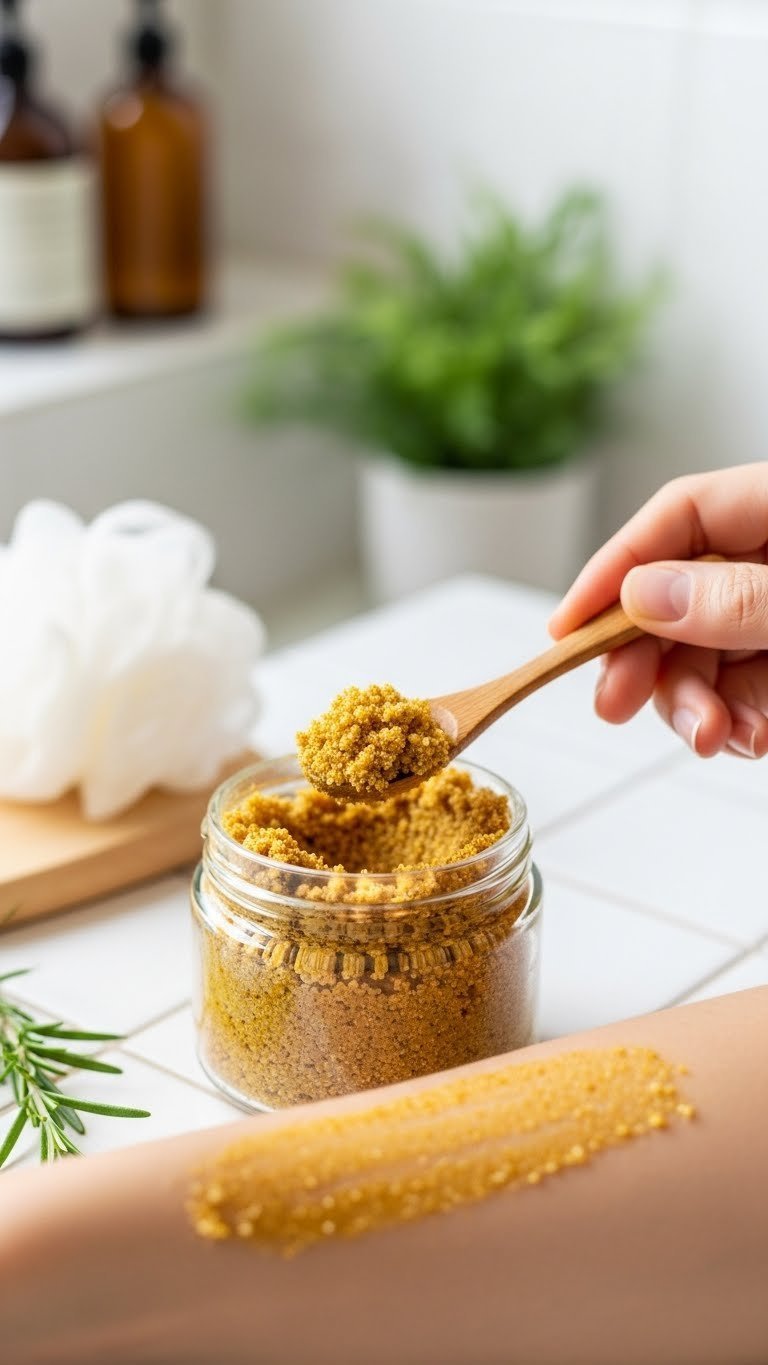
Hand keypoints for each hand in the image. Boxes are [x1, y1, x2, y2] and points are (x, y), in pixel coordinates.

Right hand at [549, 464, 767, 757]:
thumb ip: (738, 598)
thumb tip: (642, 595)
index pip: (677, 516)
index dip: (614, 568)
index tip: (566, 627)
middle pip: (681, 596)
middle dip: (648, 659)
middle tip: (615, 704)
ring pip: (709, 654)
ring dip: (696, 705)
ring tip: (711, 737)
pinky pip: (747, 691)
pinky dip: (737, 721)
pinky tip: (745, 739)